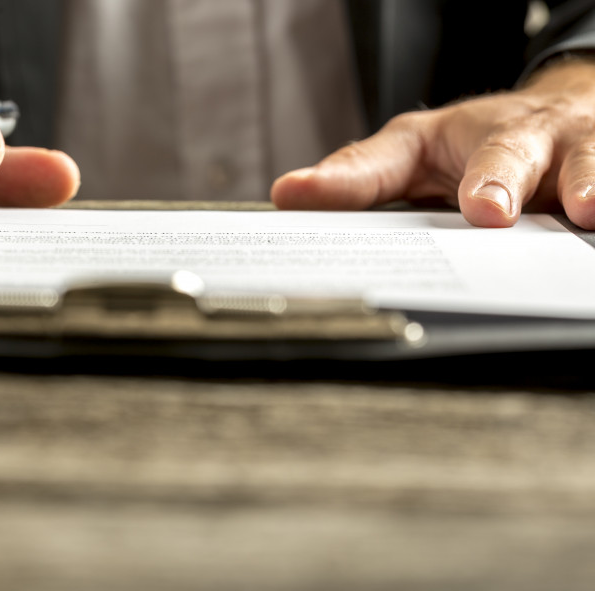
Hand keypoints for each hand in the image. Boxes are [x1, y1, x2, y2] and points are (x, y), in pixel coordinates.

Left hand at [271, 59, 594, 228]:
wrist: (564, 120)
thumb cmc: (479, 145)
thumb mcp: (412, 154)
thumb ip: (358, 178)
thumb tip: (286, 195)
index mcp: (453, 136)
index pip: (394, 152)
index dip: (351, 177)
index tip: (306, 195)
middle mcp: (518, 139)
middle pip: (506, 151)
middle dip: (497, 178)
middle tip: (486, 209)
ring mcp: (573, 155)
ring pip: (583, 161)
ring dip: (584, 181)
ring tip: (584, 207)